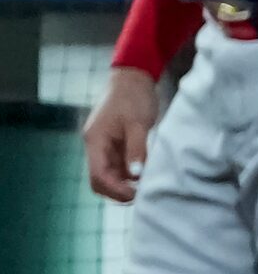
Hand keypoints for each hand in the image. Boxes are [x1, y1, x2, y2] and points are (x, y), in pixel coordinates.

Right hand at [83, 68, 159, 203]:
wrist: (133, 77)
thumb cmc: (133, 97)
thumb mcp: (138, 123)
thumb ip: (136, 149)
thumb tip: (136, 174)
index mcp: (95, 141)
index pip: (98, 175)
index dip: (115, 189)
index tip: (135, 195)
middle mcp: (96, 146)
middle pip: (101, 179)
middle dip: (118, 191)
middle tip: (142, 196)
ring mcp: (106, 145)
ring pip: (111, 174)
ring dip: (125, 184)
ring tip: (146, 187)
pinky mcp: (116, 143)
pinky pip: (120, 165)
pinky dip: (130, 174)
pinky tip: (146, 175)